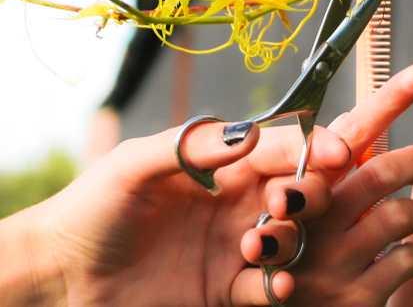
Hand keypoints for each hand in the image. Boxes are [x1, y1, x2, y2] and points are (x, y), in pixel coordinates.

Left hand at [4, 64, 412, 306]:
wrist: (60, 277)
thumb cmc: (95, 207)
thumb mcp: (139, 165)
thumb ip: (195, 144)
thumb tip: (255, 132)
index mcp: (231, 163)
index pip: (294, 145)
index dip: (322, 145)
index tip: (342, 150)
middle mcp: (246, 201)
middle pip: (311, 189)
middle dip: (331, 189)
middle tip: (322, 196)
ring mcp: (242, 246)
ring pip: (300, 239)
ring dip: (294, 239)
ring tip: (260, 244)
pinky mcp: (232, 290)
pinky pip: (273, 286)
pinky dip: (279, 284)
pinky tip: (272, 283)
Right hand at [248, 68, 412, 306]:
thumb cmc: (285, 252)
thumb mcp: (288, 209)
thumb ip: (321, 169)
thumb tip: (355, 126)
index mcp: (296, 184)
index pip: (345, 132)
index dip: (386, 101)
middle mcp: (311, 220)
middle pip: (380, 173)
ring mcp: (332, 262)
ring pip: (402, 214)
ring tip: (404, 218)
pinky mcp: (353, 299)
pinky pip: (409, 259)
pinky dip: (411, 255)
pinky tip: (394, 259)